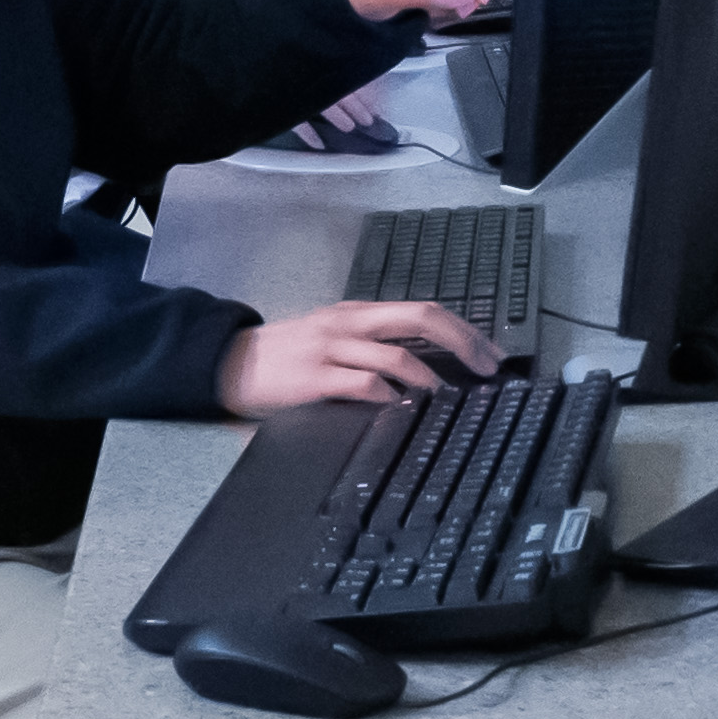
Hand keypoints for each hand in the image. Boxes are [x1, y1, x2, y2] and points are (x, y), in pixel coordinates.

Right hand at [223, 300, 499, 414]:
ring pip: (396, 353)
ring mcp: (331, 347)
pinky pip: (362, 383)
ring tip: (449, 397)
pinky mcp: (313, 376)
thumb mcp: (333, 339)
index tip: (492, 355)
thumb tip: (428, 371)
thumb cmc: (285, 357)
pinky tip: (401, 408)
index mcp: (359, 313)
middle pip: (421, 318)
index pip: (424, 310)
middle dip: (464, 342)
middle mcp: (350, 322)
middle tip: (487, 369)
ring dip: (430, 377)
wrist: (226, 363)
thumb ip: (372, 346)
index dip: (465, 330)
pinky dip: (388, 395)